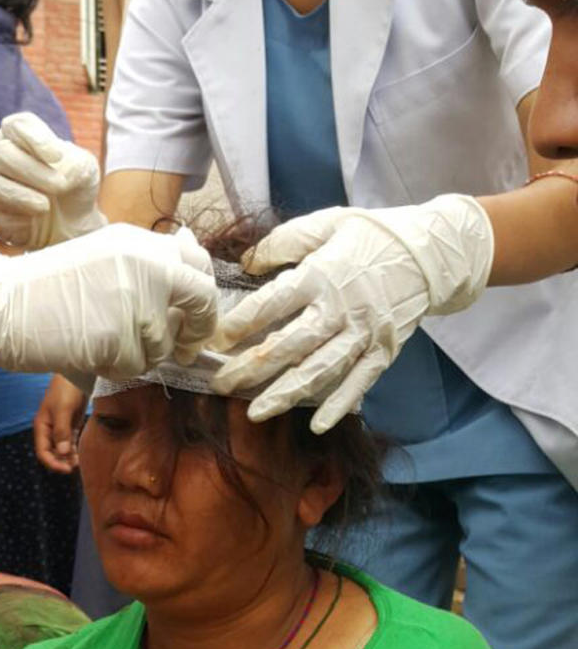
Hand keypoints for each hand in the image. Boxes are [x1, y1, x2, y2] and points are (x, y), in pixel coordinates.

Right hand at [0, 113, 106, 248]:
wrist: (76, 223)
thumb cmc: (76, 186)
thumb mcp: (85, 168)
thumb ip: (73, 162)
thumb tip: (57, 174)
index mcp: (20, 136)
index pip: (16, 126)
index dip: (34, 138)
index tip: (57, 156)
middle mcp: (1, 158)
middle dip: (31, 170)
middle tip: (59, 185)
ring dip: (21, 195)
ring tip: (46, 206)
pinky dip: (16, 221)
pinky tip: (34, 222)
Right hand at [0, 224, 216, 377]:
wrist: (3, 303)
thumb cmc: (46, 287)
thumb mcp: (101, 257)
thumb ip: (143, 268)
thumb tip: (189, 286)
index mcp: (141, 242)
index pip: (198, 262)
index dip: (204, 294)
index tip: (197, 314)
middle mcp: (147, 266)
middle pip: (201, 301)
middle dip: (197, 329)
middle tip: (186, 346)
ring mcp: (136, 301)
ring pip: (165, 344)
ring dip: (143, 354)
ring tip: (107, 343)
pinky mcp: (121, 336)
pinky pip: (137, 366)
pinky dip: (118, 367)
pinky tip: (93, 352)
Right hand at [33, 376, 86, 471]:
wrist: (75, 373)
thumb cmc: (65, 390)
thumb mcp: (62, 410)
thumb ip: (62, 432)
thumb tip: (63, 453)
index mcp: (42, 426)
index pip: (42, 452)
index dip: (52, 463)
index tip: (65, 469)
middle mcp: (48, 429)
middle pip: (50, 452)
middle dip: (59, 462)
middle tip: (73, 468)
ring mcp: (59, 427)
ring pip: (60, 449)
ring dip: (66, 458)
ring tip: (76, 464)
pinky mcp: (69, 424)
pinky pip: (68, 442)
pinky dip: (72, 450)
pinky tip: (77, 456)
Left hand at [211, 195, 493, 432]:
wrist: (432, 251)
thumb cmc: (372, 235)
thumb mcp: (326, 223)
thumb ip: (284, 242)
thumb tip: (246, 263)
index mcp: (321, 275)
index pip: (272, 303)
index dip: (241, 324)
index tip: (215, 340)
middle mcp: (340, 308)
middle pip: (290, 344)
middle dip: (251, 368)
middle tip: (221, 384)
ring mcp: (363, 333)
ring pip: (319, 369)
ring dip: (285, 393)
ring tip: (256, 412)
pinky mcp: (383, 350)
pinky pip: (359, 382)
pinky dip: (339, 405)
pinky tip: (317, 425)